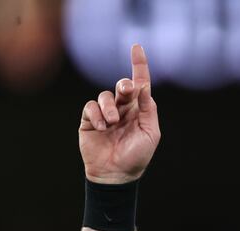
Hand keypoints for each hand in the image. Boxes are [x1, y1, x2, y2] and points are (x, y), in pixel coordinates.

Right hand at [79, 45, 159, 183]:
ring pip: (104, 95)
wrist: (116, 174)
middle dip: (123, 85)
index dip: (139, 65)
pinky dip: (96, 115)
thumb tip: (144, 87)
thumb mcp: (150, 133)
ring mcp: (105, 114)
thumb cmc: (136, 156)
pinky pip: (90, 107)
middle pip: (122, 86)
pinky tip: (102, 128)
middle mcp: (122, 109)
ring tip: (111, 123)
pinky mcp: (89, 120)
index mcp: (139, 110)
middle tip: (125, 90)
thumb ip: (148, 110)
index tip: (137, 47)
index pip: (139, 83)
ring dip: (109, 107)